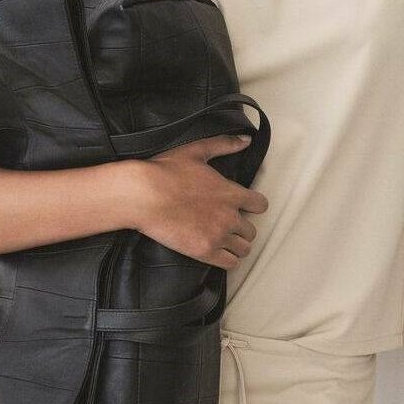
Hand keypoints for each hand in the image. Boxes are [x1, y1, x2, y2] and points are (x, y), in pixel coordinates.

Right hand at [133, 134, 268, 269]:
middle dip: (242, 229)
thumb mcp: (197, 151)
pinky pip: (231, 263)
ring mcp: (218, 235)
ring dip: (236, 246)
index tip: (245, 208)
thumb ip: (224, 145)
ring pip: (243, 249)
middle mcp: (229, 216)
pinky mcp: (205, 251)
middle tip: (228, 227)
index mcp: (230, 193)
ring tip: (225, 242)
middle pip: (251, 231)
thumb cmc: (166, 172)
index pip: (260, 205)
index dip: (254, 207)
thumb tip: (245, 140)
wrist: (144, 195)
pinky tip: (218, 254)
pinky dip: (228, 260)